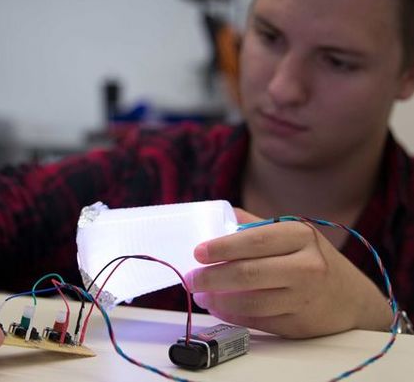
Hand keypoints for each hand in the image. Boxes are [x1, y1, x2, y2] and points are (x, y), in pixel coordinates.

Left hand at [185, 208, 392, 337]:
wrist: (352, 297)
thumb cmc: (312, 258)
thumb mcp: (292, 232)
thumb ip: (254, 225)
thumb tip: (217, 219)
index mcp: (300, 235)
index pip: (254, 241)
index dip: (222, 247)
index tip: (198, 252)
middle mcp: (306, 266)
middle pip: (248, 273)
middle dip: (212, 277)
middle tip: (191, 278)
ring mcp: (305, 298)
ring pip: (251, 301)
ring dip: (218, 300)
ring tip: (202, 295)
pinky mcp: (300, 325)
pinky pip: (258, 321)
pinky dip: (234, 315)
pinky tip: (220, 308)